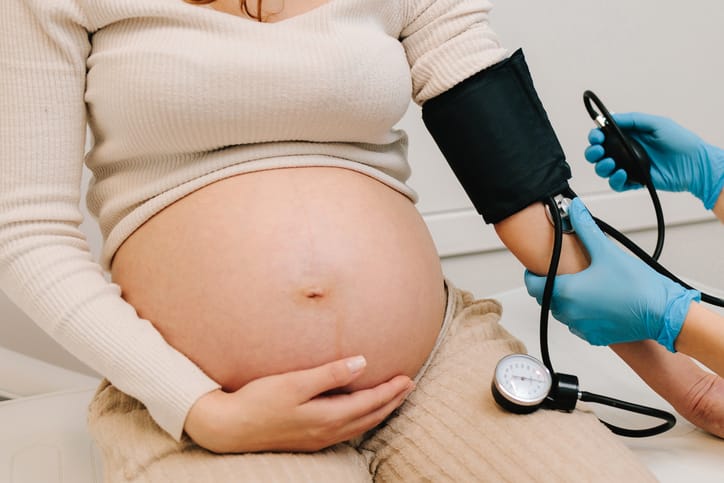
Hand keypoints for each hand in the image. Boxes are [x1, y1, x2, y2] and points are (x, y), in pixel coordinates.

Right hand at [184, 356, 413, 452]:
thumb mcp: (294, 383)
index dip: (390, 391)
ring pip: (360, 426)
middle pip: (370, 417)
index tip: (407, 378)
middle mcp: (327, 432)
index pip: (369, 403)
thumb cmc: (258, 401)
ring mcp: (318, 438)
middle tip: (409, 386)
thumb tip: (362, 363)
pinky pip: (347, 430)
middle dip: (391, 401)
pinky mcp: (308, 439)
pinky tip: (360, 414)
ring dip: (379, 412)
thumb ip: (329, 374)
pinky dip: (362, 419)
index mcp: (327, 417)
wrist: (230, 428)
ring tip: (392, 399)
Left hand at [524, 197, 699, 350]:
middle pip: (547, 299)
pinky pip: (578, 325)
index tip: (536, 269)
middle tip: (564, 273)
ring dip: (566, 301)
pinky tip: (596, 302)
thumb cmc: (637, 285)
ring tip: (583, 286)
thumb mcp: (607, 251)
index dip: (531, 276)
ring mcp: (581, 328)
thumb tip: (574, 209)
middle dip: (551, 286)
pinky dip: (581, 314)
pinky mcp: (594, 337)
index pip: (532, 286)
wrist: (662, 313)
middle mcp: (569, 313)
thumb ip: (586, 229)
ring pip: (562, 313)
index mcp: (566, 292)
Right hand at [585, 112, 723, 208]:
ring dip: (602, 166)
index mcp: (630, 135)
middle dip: (593, 152)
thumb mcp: (657, 123)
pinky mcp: (634, 181)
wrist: (695, 165)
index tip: (596, 137)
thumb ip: (633, 120)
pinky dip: (615, 180)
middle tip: (599, 151)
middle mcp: (626, 151)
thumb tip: (612, 118)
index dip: (596, 136)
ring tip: (611, 164)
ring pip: (603, 169)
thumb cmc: (681, 142)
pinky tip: (623, 174)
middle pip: (598, 153)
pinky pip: (616, 184)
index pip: (604, 135)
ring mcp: (629, 166)